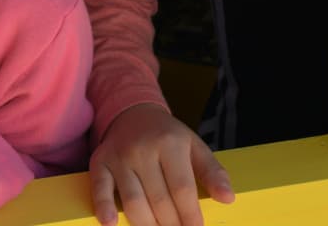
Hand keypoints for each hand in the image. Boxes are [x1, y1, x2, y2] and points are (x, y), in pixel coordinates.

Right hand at [90, 103, 234, 225]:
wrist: (133, 112)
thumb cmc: (167, 136)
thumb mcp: (193, 145)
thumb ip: (212, 171)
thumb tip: (227, 198)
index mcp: (170, 142)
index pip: (182, 189)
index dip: (191, 216)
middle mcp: (143, 148)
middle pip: (159, 201)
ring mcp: (120, 156)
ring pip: (134, 202)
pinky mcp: (100, 162)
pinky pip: (100, 188)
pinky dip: (104, 208)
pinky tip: (111, 224)